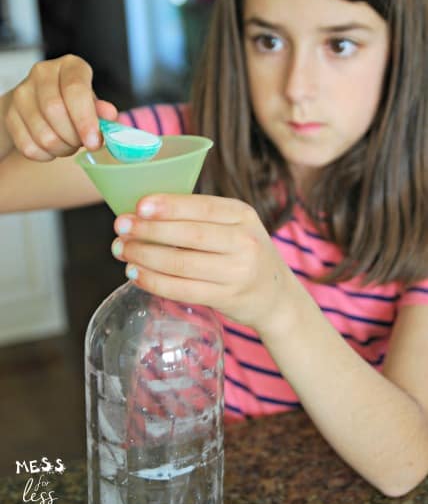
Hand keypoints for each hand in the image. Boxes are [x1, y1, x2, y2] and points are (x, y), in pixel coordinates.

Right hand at [4, 54, 116, 160]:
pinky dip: (45, 155)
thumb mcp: (93, 103)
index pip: (75, 90)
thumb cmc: (74, 103)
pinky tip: (53, 149)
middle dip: (73, 137)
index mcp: (70, 66)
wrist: (41, 103)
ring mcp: (22, 92)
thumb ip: (102, 111)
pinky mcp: (10, 114)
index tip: (94, 142)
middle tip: (82, 143)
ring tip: (69, 145)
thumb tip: (110, 115)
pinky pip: (28, 146)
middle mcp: (43, 73)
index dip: (85, 119)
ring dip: (61, 149)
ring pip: (42, 133)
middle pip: (55, 111)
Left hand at [111, 193, 291, 331]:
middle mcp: (244, 242)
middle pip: (189, 235)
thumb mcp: (234, 225)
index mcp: (243, 215)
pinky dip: (154, 281)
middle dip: (149, 230)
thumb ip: (200, 217)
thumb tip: (143, 211)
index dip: (169, 206)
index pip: (202, 206)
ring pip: (182, 264)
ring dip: (145, 256)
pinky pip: (182, 289)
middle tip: (120, 227)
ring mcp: (237, 272)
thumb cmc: (242, 251)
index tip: (139, 206)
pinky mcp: (226, 297)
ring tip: (122, 249)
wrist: (274, 294)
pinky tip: (135, 273)